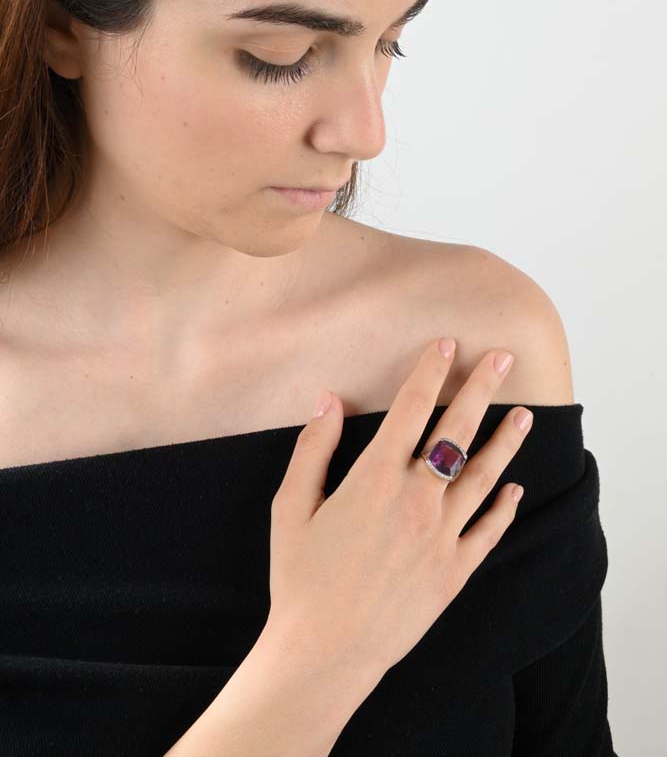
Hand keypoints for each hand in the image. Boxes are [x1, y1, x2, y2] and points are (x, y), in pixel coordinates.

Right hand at [264, 338, 531, 684]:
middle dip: (482, 388)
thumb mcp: (291, 507)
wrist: (323, 652)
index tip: (447, 343)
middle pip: (458, 431)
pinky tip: (516, 488)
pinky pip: (488, 531)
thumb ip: (313, 448)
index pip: (411, 409)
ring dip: (506, 442)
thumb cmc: (300, 578)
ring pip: (483, 477)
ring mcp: (441, 536)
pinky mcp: (454, 572)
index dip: (430, 371)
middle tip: (504, 358)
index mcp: (375, 478)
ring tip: (526, 415)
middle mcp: (416, 499)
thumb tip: (328, 400)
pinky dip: (505, 508)